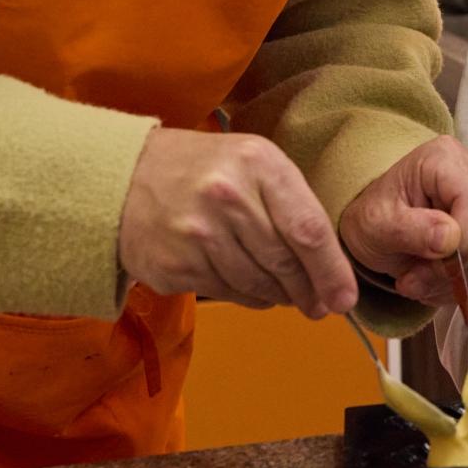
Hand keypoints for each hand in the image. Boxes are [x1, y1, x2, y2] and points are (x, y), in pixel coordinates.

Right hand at [119, 128, 357, 315]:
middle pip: (285, 263)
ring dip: (278, 296)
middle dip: (310, 291)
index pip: (308, 229)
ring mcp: (197, 234)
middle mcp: (227, 196)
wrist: (123, 178)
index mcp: (257, 163)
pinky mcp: (175, 265)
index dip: (332, 271)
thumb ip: (291, 205)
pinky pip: (228, 294)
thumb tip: (330, 269)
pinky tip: (249, 287)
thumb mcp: (252, 163)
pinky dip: (247, 297)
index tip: (345, 298)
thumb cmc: (204, 170)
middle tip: (320, 305)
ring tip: (285, 293)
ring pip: (258, 285)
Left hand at [338, 136, 467, 307]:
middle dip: (448, 270)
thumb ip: (412, 230)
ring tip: (417, 284)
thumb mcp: (377, 225)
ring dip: (454, 281)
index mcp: (446, 157)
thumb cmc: (374, 216)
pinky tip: (434, 284)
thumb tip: (450, 240)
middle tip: (409, 283)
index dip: (459, 245)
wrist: (378, 223)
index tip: (421, 273)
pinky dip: (464, 283)